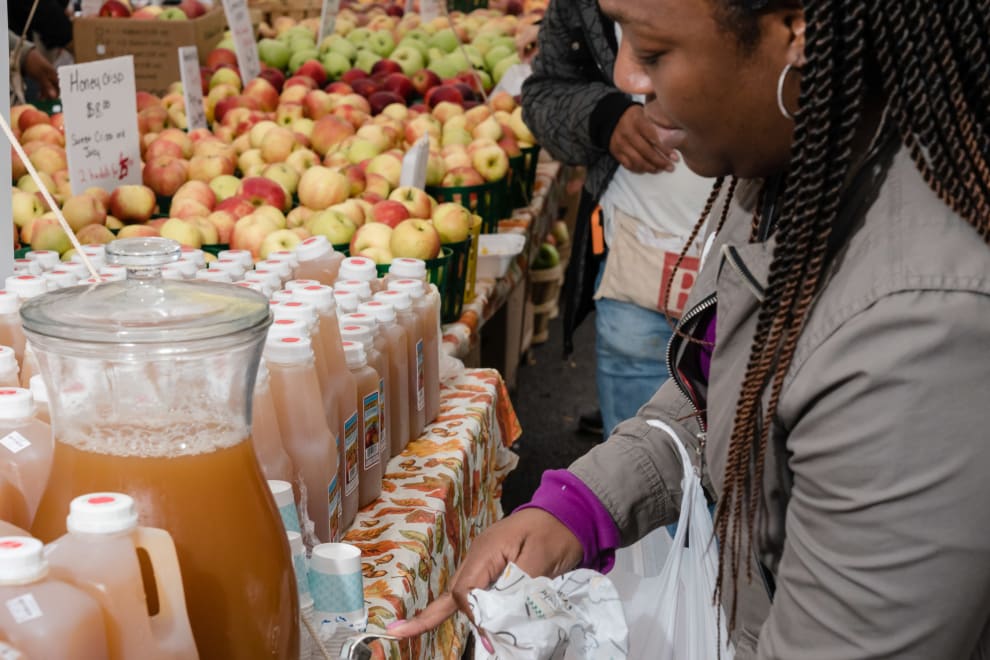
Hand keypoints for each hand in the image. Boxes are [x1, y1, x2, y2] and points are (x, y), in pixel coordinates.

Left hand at [22, 49, 58, 99]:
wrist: (25, 55)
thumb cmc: (34, 64)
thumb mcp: (40, 75)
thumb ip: (47, 86)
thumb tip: (54, 96)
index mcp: (54, 75)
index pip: (60, 87)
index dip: (59, 94)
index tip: (56, 101)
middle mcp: (52, 76)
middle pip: (54, 88)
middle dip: (51, 95)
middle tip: (47, 102)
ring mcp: (46, 76)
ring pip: (48, 88)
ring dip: (46, 94)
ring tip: (41, 99)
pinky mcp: (41, 77)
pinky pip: (43, 86)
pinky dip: (42, 91)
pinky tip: (39, 95)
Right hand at [387, 508, 583, 640]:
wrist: (567, 513)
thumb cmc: (555, 534)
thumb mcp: (541, 561)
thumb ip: (518, 588)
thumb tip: (498, 617)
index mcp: (487, 550)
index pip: (465, 589)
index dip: (472, 615)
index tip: (489, 635)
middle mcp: (478, 554)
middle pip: (455, 590)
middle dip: (436, 614)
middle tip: (402, 633)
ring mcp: (484, 558)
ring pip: (461, 590)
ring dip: (451, 611)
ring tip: (410, 629)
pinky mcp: (493, 564)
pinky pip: (473, 587)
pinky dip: (465, 605)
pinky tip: (446, 615)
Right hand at [609, 104, 680, 173]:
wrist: (613, 118)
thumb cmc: (635, 117)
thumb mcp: (647, 113)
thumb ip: (658, 123)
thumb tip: (678, 136)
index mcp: (636, 121)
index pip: (653, 137)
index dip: (665, 149)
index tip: (675, 157)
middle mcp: (627, 133)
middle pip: (645, 152)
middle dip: (660, 161)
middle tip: (671, 167)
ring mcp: (620, 144)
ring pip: (637, 161)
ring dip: (651, 168)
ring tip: (661, 169)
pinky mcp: (616, 153)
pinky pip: (628, 165)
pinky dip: (639, 169)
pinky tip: (649, 169)